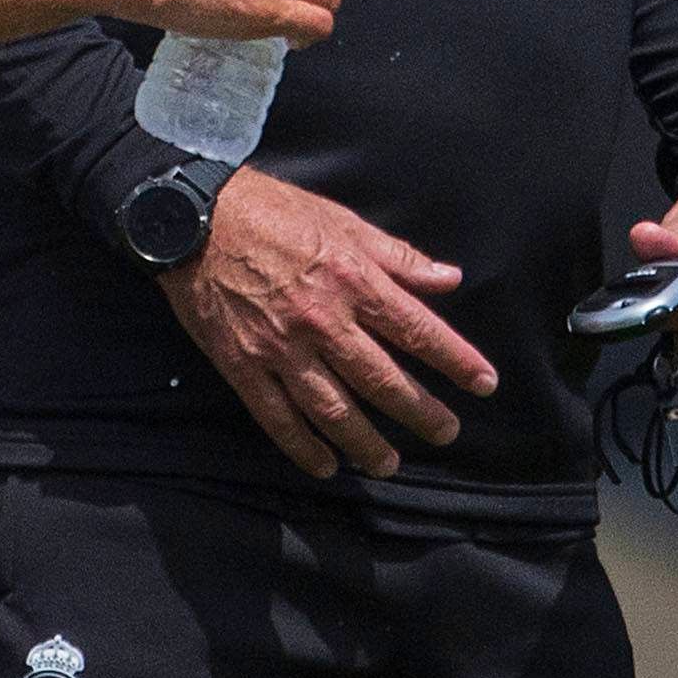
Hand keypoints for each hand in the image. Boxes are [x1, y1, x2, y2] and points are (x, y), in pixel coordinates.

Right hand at [155, 167, 496, 478]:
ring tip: (389, 463)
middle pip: (382, 380)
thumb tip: (449, 280)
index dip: (455, 360)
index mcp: (352, 280)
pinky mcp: (243, 366)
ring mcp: (280, 349)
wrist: (193, 218)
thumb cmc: (273, 212)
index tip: (484, 383)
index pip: (416, 330)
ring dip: (366, 443)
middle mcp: (322, 321)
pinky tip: (324, 465)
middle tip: (446, 432)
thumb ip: (397, 257)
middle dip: (420, 412)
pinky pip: (279, 419)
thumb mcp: (342, 222)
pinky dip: (303, 447)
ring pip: (334, 411)